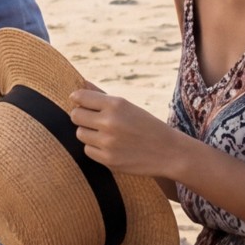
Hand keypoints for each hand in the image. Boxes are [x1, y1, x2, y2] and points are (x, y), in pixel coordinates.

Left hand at [66, 87, 192, 181]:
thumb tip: (81, 84)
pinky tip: (110, 146)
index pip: (80, 97)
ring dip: (88, 133)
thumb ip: (102, 96)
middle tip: (93, 119)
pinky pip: (88, 150)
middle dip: (81, 116)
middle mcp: (110, 122)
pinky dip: (95, 148)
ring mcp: (108, 142)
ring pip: (80, 133)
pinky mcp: (108, 160)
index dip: (78, 99)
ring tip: (105, 134)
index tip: (81, 102)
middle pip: (75, 115)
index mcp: (116, 104)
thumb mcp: (128, 106)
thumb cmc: (146, 125)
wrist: (168, 152)